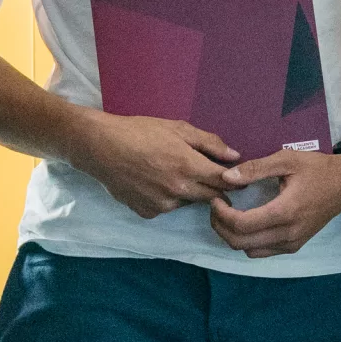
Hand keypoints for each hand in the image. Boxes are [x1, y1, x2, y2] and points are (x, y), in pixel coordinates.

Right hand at [72, 112, 238, 217]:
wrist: (100, 147)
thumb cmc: (140, 132)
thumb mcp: (178, 128)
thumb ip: (209, 143)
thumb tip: (235, 156)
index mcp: (189, 166)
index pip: (225, 182)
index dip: (236, 181)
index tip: (240, 179)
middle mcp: (179, 190)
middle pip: (211, 197)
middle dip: (216, 188)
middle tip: (211, 176)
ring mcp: (163, 205)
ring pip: (188, 202)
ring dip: (190, 192)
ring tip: (173, 173)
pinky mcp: (148, 213)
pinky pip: (168, 207)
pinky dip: (168, 198)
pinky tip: (154, 182)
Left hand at [209, 148, 340, 258]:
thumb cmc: (317, 168)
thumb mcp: (287, 159)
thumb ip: (255, 168)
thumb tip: (226, 177)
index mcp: (285, 211)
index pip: (241, 225)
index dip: (221, 214)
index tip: (216, 198)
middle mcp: (288, 233)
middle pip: (240, 242)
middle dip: (221, 226)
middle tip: (217, 206)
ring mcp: (292, 243)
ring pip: (249, 251)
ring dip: (233, 236)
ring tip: (228, 215)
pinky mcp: (295, 246)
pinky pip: (262, 251)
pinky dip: (248, 242)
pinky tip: (246, 223)